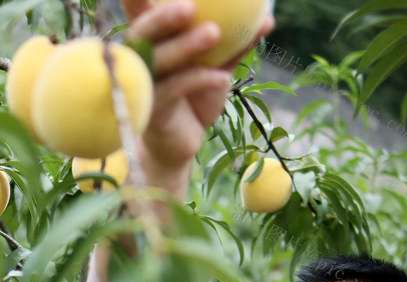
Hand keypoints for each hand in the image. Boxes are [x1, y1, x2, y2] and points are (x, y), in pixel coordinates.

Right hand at [122, 0, 274, 167]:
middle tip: (190, 6)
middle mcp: (139, 60)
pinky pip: (174, 91)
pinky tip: (222, 79)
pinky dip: (199, 80)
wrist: (182, 143)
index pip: (140, 12)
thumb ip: (235, 44)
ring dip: (185, 46)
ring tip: (214, 33)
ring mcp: (142, 86)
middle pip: (143, 32)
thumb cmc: (196, 97)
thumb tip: (268, 18)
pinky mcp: (151, 111)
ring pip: (158, 61)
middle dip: (163, 17)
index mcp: (150, 41)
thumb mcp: (216, 68)